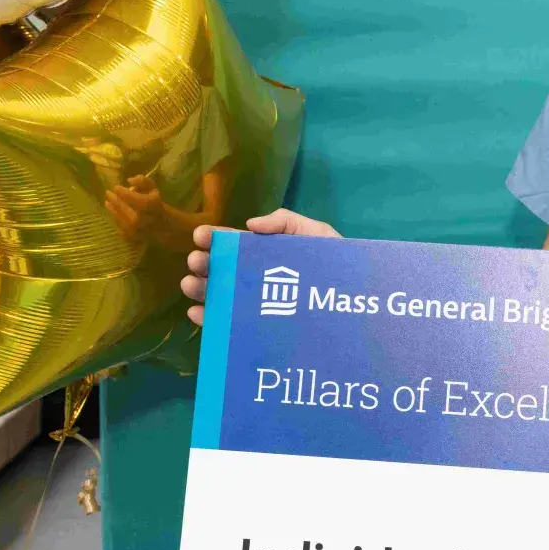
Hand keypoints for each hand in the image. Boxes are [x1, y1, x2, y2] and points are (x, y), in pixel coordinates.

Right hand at [180, 209, 339, 323]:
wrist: (358, 302)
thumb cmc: (337, 264)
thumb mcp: (317, 234)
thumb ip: (286, 221)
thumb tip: (249, 224)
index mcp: (267, 253)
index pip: (236, 244)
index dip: (215, 238)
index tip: (200, 235)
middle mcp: (256, 278)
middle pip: (223, 270)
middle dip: (204, 264)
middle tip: (196, 262)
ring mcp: (255, 303)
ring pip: (221, 295)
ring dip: (201, 289)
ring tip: (190, 284)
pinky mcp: (257, 327)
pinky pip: (228, 323)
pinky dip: (209, 318)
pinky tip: (198, 313)